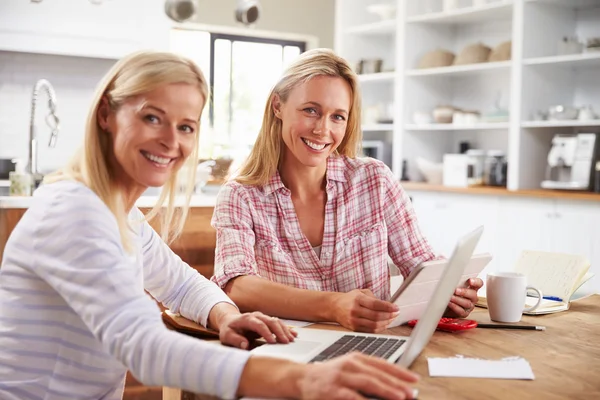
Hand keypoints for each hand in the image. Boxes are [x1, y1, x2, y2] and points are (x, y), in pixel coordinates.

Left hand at [208, 303, 296, 348]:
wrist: (230, 320)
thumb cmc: (228, 329)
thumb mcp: (226, 336)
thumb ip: (235, 340)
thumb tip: (245, 345)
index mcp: (246, 319)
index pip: (259, 324)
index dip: (266, 332)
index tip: (272, 341)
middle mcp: (256, 316)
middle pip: (270, 321)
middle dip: (279, 331)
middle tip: (286, 342)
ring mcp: (262, 317)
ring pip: (276, 321)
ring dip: (284, 330)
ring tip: (291, 340)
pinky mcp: (266, 321)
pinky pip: (278, 323)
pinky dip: (286, 329)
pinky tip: (293, 334)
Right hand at [300, 352, 418, 399]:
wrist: (301, 378)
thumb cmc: (329, 375)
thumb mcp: (349, 368)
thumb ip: (368, 374)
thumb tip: (393, 385)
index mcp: (356, 358)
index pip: (382, 364)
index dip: (400, 372)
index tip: (414, 380)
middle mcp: (350, 364)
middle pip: (378, 374)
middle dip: (397, 384)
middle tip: (411, 392)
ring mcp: (341, 376)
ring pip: (368, 382)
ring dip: (386, 390)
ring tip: (399, 397)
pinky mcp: (332, 390)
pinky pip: (351, 396)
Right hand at [331, 289, 398, 332]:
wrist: (334, 307)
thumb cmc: (350, 299)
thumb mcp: (361, 293)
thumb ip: (374, 298)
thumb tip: (388, 306)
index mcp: (357, 299)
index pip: (376, 304)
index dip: (388, 307)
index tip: (396, 308)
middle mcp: (355, 310)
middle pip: (376, 316)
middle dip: (389, 315)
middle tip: (396, 313)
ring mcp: (354, 320)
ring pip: (374, 325)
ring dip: (386, 323)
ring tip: (391, 319)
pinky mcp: (354, 328)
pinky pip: (370, 330)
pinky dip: (379, 328)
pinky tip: (384, 323)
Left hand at [445, 278, 482, 317]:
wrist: (445, 307)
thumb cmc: (451, 294)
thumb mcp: (454, 286)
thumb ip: (456, 282)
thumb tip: (450, 277)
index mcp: (472, 288)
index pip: (479, 284)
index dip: (476, 282)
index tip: (470, 281)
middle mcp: (472, 297)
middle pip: (473, 294)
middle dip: (464, 292)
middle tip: (456, 290)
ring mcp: (469, 306)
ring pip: (467, 303)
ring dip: (458, 299)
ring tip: (450, 297)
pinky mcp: (464, 313)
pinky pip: (461, 311)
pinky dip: (455, 307)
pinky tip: (450, 303)